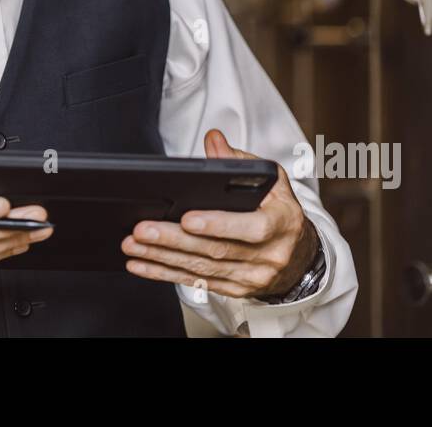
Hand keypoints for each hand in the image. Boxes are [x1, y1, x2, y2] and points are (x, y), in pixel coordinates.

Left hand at [121, 129, 318, 298]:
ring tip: (133, 245)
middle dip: (174, 240)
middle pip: (217, 250)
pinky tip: (142, 265)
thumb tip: (213, 141)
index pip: (252, 228)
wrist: (297, 254)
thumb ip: (240, 161)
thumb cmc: (279, 210)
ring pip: (202, 268)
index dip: (218, 224)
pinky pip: (196, 281)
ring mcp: (252, 277)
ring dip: (162, 257)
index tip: (187, 218)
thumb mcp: (272, 180)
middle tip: (142, 230)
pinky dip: (165, 273)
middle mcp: (269, 254)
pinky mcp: (235, 290)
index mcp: (282, 223)